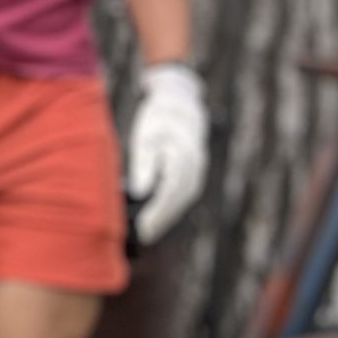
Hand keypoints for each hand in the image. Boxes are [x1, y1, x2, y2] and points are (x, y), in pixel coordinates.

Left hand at [126, 62, 207, 245]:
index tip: (142, 228)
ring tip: (149, 231)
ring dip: (167, 216)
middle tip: (143, 235)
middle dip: (161, 219)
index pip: (169, 191)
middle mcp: (194, 164)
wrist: (179, 101)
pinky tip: (158, 216)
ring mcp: (197, 167)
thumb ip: (144, 163)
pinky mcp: (194, 170)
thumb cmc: (156, 118)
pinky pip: (184, 192)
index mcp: (181, 155)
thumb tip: (140, 190)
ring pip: (183, 197)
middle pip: (178, 198)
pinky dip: (172, 206)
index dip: (156, 212)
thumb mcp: (145, 136)